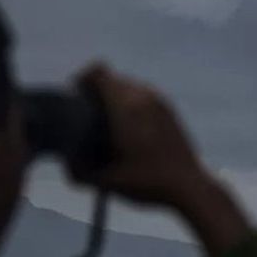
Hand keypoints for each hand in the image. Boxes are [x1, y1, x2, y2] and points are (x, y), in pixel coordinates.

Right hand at [70, 63, 251, 254]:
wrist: (190, 186)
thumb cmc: (148, 183)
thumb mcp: (107, 182)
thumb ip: (80, 172)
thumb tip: (66, 161)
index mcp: (125, 107)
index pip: (99, 71)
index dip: (82, 79)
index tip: (76, 99)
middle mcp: (143, 97)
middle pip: (111, 78)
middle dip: (96, 93)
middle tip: (88, 118)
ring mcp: (159, 101)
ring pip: (128, 85)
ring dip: (115, 99)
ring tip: (109, 126)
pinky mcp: (169, 109)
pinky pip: (142, 95)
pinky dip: (131, 105)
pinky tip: (130, 132)